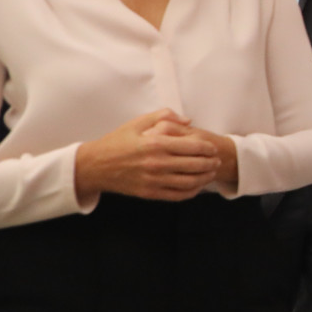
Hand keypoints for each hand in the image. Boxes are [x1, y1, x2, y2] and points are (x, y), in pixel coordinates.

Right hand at [73, 109, 220, 201]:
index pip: (193, 147)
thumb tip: (188, 120)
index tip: (213, 148)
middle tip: (217, 161)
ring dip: (205, 178)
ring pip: (190, 182)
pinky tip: (196, 186)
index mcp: (155, 143)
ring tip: (211, 173)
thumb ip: (164, 116)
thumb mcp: (137, 123)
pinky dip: (192, 192)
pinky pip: (178, 195)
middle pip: (195, 165)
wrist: (94, 166)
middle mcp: (156, 163)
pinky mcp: (149, 193)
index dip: (208, 148)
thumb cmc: (117, 142)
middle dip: (211, 163)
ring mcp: (153, 180)